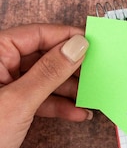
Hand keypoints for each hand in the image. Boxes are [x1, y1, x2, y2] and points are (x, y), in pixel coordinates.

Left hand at [0, 24, 89, 147]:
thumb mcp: (19, 101)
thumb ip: (50, 72)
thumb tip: (76, 47)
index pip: (36, 34)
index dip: (66, 37)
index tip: (92, 42)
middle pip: (43, 56)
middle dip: (71, 67)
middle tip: (96, 71)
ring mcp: (5, 86)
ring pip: (44, 78)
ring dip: (69, 90)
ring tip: (91, 96)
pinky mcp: (10, 105)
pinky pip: (39, 98)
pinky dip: (58, 106)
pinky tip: (77, 113)